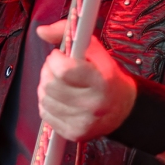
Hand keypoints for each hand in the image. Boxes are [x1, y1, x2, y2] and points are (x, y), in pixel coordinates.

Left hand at [36, 19, 135, 140]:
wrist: (123, 109)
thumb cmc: (107, 76)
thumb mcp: (95, 50)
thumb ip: (70, 34)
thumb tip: (41, 31)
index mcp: (102, 81)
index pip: (63, 71)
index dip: (55, 60)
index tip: (59, 56)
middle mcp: (94, 105)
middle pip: (50, 85)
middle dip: (47, 72)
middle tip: (57, 69)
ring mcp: (84, 122)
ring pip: (44, 100)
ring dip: (45, 87)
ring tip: (57, 84)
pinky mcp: (75, 134)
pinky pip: (46, 115)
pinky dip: (47, 104)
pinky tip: (59, 99)